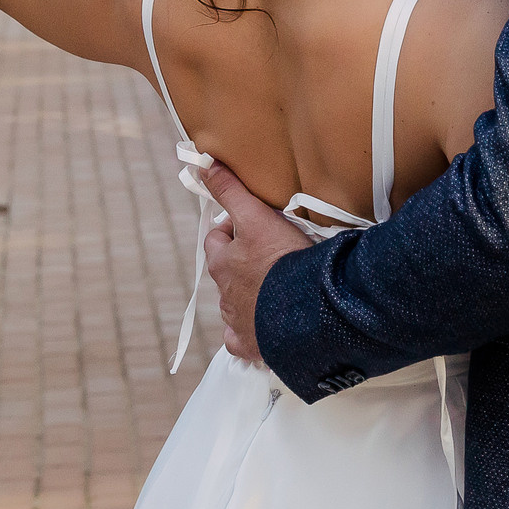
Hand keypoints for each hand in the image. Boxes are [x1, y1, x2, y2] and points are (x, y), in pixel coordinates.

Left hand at [202, 163, 311, 365]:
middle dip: (240, 263)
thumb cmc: (282, 261)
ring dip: (248, 295)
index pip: (217, 239)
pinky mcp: (252, 344)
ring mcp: (237, 321)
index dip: (233, 229)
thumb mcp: (257, 217)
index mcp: (223, 263)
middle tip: (268, 254)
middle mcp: (224, 293)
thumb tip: (204, 163)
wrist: (304, 310)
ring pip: (234, 305)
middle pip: (226, 273)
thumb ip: (231, 191)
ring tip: (276, 287)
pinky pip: (242, 340)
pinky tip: (264, 327)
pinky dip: (249, 333)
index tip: (253, 225)